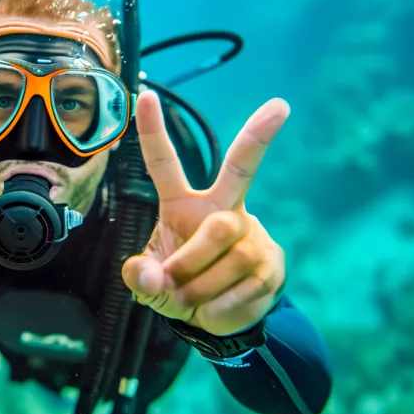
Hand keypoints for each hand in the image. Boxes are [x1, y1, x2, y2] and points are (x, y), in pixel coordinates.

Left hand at [122, 90, 288, 336]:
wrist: (218, 319)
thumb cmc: (178, 287)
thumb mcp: (150, 286)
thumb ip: (141, 278)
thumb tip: (150, 278)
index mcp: (182, 204)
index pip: (165, 163)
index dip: (154, 131)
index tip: (146, 95)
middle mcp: (220, 207)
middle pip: (237, 173)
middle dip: (247, 153)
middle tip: (232, 182)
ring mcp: (250, 232)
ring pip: (227, 245)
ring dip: (199, 286)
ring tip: (190, 302)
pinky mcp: (272, 260)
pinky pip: (244, 282)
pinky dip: (220, 307)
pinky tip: (214, 310)